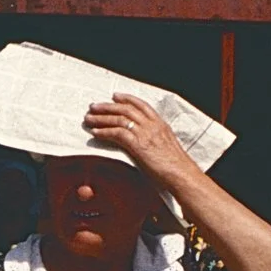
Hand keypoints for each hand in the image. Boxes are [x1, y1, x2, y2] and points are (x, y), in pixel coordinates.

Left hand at [84, 93, 202, 192]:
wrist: (182, 174)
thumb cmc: (175, 166)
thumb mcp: (167, 145)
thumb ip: (155, 139)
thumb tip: (145, 141)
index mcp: (160, 124)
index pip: (141, 105)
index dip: (126, 99)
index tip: (114, 96)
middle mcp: (152, 125)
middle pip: (126, 109)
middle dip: (107, 107)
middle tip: (93, 106)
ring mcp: (145, 134)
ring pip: (119, 119)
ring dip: (101, 118)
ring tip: (89, 119)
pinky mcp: (138, 145)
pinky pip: (118, 133)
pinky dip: (104, 132)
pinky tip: (95, 133)